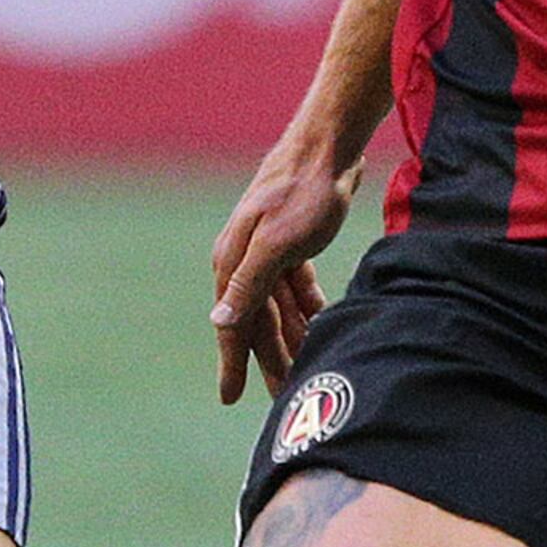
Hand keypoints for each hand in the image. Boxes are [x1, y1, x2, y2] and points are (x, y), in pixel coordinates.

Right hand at [210, 128, 356, 402]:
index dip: (232, 363)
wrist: (327, 148)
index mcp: (233, 262)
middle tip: (286, 395)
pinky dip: (306, 307)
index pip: (232, 324)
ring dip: (292, 336)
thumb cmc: (302, 193)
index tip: (230, 398)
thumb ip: (247, 284)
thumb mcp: (276, 243)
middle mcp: (244, 259)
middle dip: (271, 359)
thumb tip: (219, 322)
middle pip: (257, 321)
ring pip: (277, 306)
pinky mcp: (290, 242)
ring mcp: (267, 250)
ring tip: (307, 366)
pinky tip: (320, 323)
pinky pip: (294, 287)